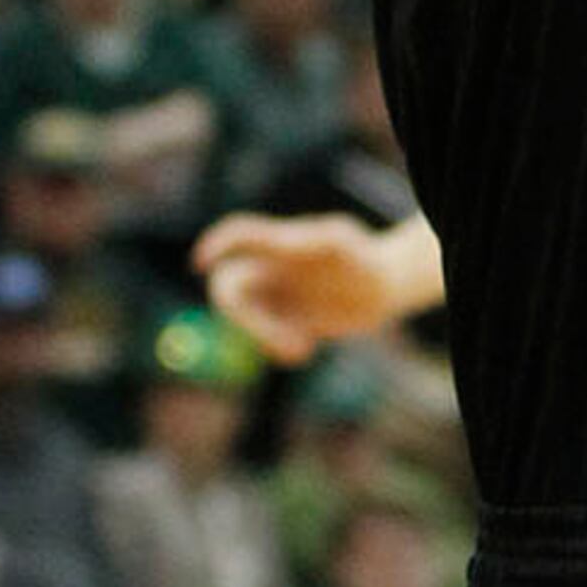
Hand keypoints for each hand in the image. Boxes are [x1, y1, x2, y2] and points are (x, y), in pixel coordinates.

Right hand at [195, 208, 421, 362]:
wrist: (387, 286)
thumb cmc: (364, 257)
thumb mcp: (340, 242)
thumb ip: (310, 240)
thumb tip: (283, 242)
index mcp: (279, 245)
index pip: (238, 236)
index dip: (215, 244)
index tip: (200, 262)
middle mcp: (270, 269)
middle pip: (229, 289)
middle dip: (246, 320)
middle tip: (280, 342)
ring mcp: (276, 295)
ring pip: (246, 318)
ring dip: (264, 338)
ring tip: (300, 350)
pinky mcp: (287, 319)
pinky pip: (265, 338)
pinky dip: (277, 348)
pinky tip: (305, 350)